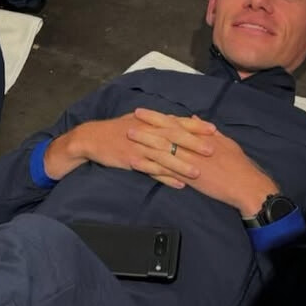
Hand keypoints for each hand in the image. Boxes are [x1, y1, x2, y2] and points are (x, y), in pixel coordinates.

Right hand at [43, 110, 214, 184]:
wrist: (92, 138)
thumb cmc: (118, 130)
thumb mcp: (138, 121)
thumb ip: (159, 122)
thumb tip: (180, 120)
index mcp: (151, 122)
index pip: (177, 122)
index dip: (196, 125)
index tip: (213, 129)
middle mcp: (147, 133)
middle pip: (174, 138)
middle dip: (193, 144)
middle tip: (212, 150)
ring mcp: (139, 147)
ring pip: (164, 156)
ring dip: (182, 165)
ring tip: (198, 173)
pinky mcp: (132, 161)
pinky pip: (152, 171)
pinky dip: (165, 178)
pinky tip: (178, 184)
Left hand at [130, 109, 275, 213]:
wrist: (246, 184)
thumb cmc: (238, 164)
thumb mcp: (225, 142)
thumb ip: (207, 131)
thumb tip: (193, 119)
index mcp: (202, 136)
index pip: (175, 122)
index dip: (158, 117)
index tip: (143, 112)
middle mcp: (194, 145)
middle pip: (166, 132)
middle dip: (147, 125)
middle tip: (129, 120)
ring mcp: (190, 161)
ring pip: (163, 148)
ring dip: (144, 142)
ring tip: (128, 137)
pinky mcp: (188, 177)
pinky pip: (164, 170)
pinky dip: (149, 166)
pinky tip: (135, 163)